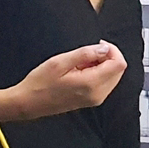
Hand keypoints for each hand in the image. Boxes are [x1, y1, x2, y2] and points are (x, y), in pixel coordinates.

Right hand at [11, 42, 127, 118]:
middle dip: (107, 57)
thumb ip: (85, 54)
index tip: (98, 45)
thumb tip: (104, 49)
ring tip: (81, 63)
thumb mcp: (60, 62)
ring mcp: (96, 99)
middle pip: (119, 70)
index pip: (119, 64)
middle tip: (88, 53)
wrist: (29, 103)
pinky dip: (98, 73)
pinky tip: (81, 71)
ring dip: (102, 65)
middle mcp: (98, 94)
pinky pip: (105, 83)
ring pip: (113, 76)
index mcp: (91, 84)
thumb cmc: (40, 84)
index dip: (112, 50)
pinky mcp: (92, 100)